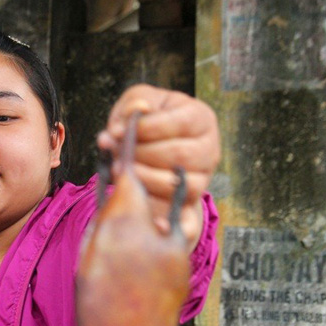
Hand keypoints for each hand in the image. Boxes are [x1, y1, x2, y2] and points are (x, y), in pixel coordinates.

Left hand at [96, 84, 220, 247]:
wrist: (150, 152)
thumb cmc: (146, 121)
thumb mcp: (137, 103)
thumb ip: (132, 105)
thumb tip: (133, 115)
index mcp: (200, 118)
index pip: (181, 123)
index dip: (147, 128)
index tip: (119, 131)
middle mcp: (209, 149)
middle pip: (179, 155)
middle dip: (141, 156)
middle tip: (116, 156)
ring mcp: (203, 179)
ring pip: (179, 185)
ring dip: (144, 180)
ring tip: (121, 172)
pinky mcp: (190, 205)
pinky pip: (187, 219)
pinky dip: (170, 222)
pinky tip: (153, 222)